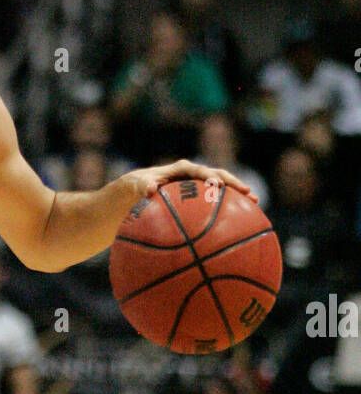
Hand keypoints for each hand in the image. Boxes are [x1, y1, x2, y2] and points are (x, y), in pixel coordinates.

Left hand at [121, 160, 258, 205]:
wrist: (138, 191)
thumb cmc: (137, 187)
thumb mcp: (137, 185)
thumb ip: (144, 185)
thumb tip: (149, 190)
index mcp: (182, 169)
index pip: (200, 171)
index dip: (211, 177)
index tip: (219, 185)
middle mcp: (194, 175)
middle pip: (219, 177)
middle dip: (234, 184)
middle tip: (249, 194)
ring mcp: (199, 186)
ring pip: (223, 189)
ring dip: (238, 196)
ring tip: (256, 204)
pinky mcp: (200, 198)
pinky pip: (216, 203)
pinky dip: (228, 210)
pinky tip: (239, 223)